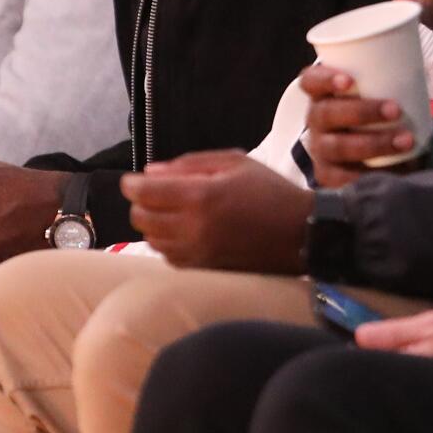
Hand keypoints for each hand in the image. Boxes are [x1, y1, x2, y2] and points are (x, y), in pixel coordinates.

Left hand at [122, 150, 311, 272]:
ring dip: (153, 225)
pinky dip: (167, 244)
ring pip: (152, 241)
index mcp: (200, 197)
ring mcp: (198, 254)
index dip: (131, 185)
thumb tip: (150, 173)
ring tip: (169, 213)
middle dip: (141, 204)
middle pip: (142, 219)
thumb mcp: (234, 162)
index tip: (132, 181)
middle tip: (153, 195)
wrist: (301, 233)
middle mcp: (194, 229)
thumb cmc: (270, 191)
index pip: (145, 193)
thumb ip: (190, 165)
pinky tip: (182, 232)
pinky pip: (170, 258)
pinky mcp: (205, 270)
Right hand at [299, 65, 417, 187]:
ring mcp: (320, 150)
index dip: (325, 79)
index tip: (350, 80)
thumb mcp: (373, 95)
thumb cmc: (375, 113)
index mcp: (322, 94)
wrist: (368, 152)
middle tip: (395, 110)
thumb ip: (385, 83)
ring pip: (337, 146)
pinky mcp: (329, 176)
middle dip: (362, 112)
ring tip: (405, 141)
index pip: (311, 81)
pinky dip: (366, 174)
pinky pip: (341, 177)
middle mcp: (316, 121)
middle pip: (326, 114)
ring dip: (373, 143)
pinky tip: (389, 172)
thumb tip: (418, 75)